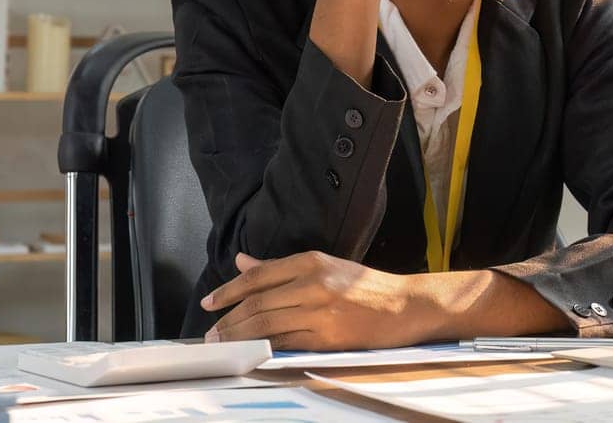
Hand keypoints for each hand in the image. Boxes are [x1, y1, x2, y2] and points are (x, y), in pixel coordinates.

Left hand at [201, 251, 422, 349]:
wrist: (404, 306)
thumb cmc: (365, 286)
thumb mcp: (324, 266)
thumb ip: (280, 266)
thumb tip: (242, 261)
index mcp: (311, 261)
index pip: (258, 275)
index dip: (228, 290)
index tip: (209, 302)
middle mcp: (313, 282)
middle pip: (257, 301)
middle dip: (228, 318)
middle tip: (210, 332)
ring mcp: (320, 310)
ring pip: (266, 322)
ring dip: (238, 335)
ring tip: (221, 343)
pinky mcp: (327, 336)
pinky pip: (285, 341)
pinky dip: (262, 347)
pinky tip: (249, 351)